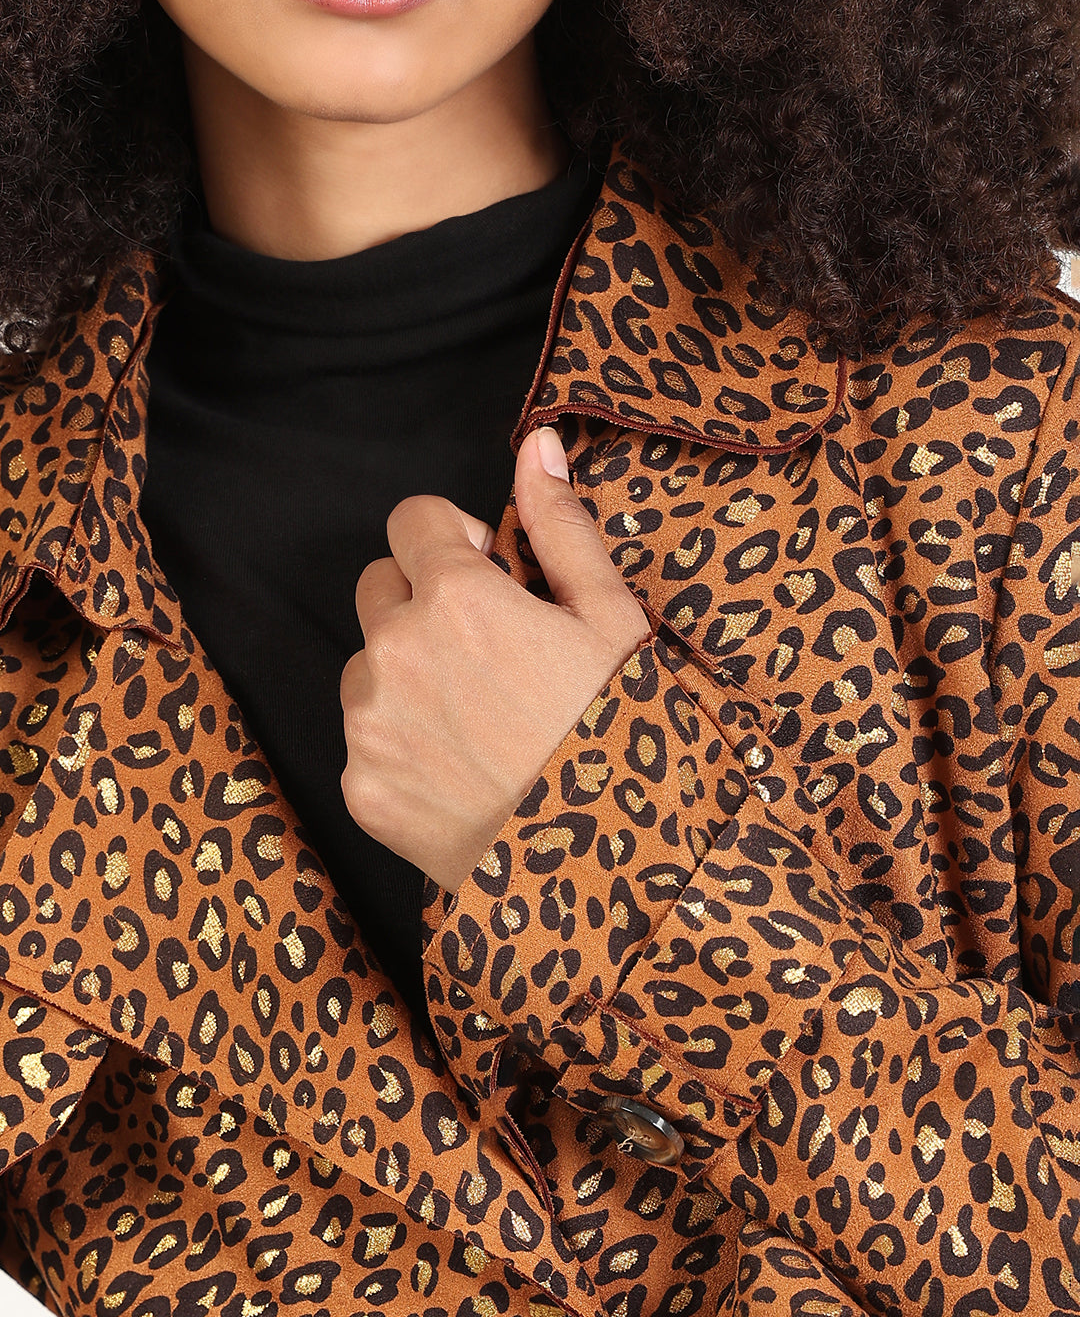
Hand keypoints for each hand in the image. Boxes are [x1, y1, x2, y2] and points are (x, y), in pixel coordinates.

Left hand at [340, 427, 650, 891]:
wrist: (611, 871)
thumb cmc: (625, 737)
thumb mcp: (613, 621)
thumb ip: (561, 526)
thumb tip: (537, 444)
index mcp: (457, 597)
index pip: (410, 519)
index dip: (454, 540)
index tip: (491, 574)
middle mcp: (395, 652)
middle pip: (377, 586)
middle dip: (423, 600)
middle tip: (488, 649)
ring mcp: (370, 725)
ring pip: (365, 665)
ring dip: (407, 673)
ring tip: (479, 718)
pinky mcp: (362, 788)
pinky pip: (365, 739)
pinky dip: (402, 744)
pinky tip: (464, 769)